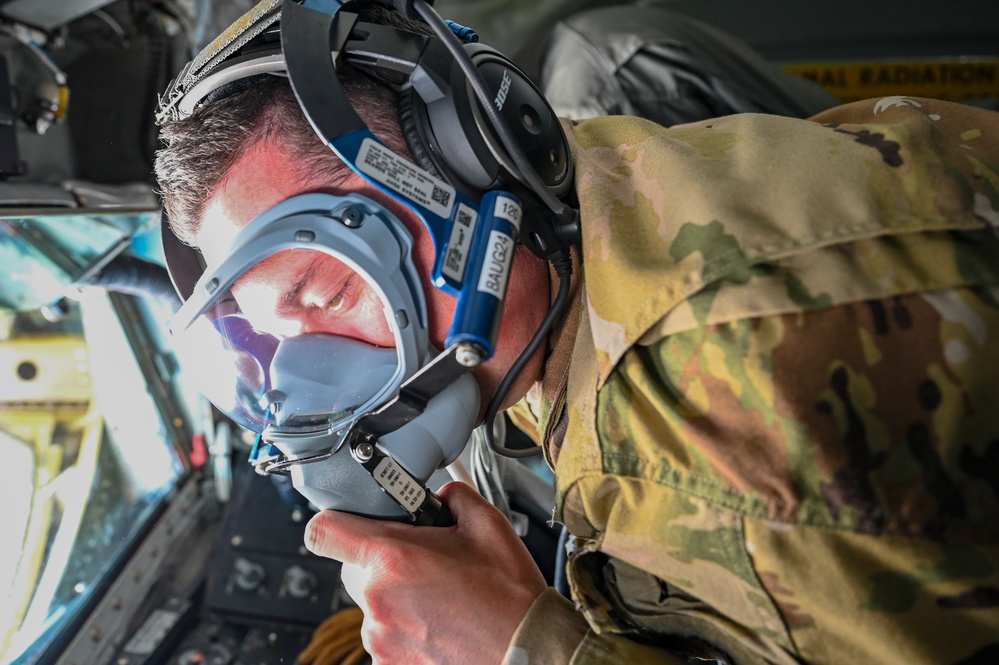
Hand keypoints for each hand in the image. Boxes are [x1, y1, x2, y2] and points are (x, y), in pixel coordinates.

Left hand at [304, 481, 547, 664]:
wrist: (527, 652)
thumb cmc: (509, 597)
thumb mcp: (488, 526)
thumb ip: (453, 496)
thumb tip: (440, 494)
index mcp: (392, 558)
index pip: (324, 531)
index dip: (335, 520)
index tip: (351, 522)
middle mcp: (377, 600)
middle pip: (351, 567)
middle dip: (380, 559)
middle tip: (421, 561)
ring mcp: (379, 637)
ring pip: (370, 601)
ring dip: (395, 595)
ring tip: (439, 598)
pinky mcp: (388, 663)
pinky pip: (384, 633)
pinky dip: (404, 626)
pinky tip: (439, 623)